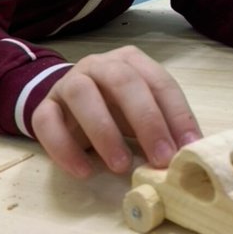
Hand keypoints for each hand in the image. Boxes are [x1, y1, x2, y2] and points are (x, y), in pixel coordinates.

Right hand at [32, 45, 200, 177]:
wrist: (68, 105)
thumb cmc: (115, 109)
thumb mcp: (142, 114)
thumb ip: (163, 127)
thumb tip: (189, 153)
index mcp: (131, 61)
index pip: (159, 82)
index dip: (177, 115)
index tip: (189, 148)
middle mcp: (99, 65)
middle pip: (122, 81)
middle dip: (146, 121)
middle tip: (160, 158)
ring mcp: (68, 82)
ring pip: (82, 95)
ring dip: (104, 132)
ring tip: (120, 166)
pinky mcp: (43, 106)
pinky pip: (47, 122)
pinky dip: (64, 148)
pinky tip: (83, 171)